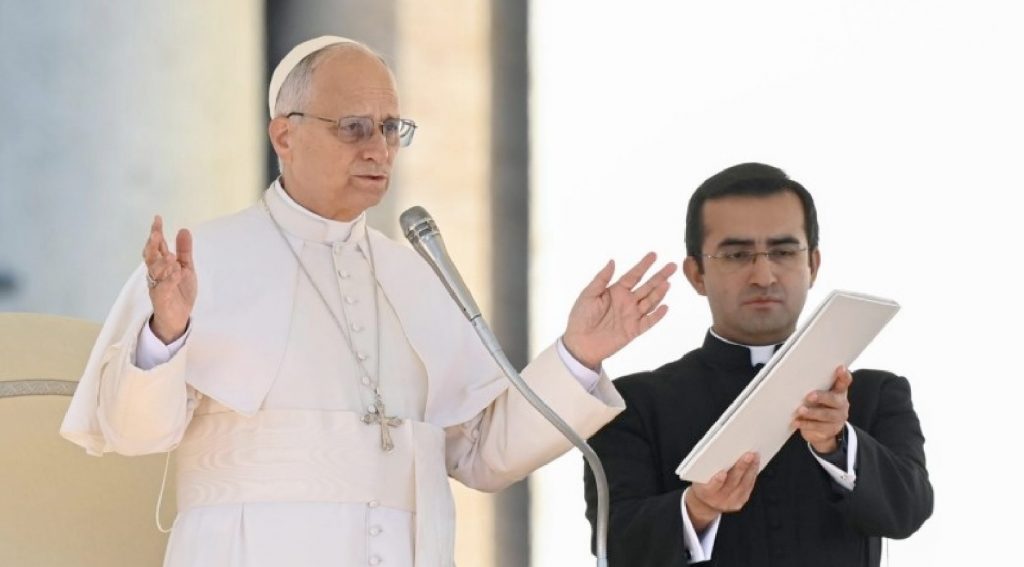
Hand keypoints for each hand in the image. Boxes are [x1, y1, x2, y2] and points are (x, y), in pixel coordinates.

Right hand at [142, 215, 195, 342]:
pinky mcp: (161, 299)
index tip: (157, 218)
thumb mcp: (186, 267)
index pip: (156, 246)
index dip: (156, 232)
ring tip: (171, 256)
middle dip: (152, 245)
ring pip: (154, 272)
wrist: (180, 316)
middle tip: (156, 234)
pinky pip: (163, 288)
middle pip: (150, 256)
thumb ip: (184, 250)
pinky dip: (170, 280)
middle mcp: (156, 273)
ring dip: (162, 263)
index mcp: (161, 264)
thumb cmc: (179, 290)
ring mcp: (157, 285)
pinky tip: (177, 273)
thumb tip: (184, 229)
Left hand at [562, 252, 676, 369]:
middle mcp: (627, 301)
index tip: (654, 255)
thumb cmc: (581, 317)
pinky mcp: (634, 330)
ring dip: (659, 293)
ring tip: (667, 283)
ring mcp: (632, 316)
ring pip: (650, 302)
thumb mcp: (588, 294)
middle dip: (659, 276)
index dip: (643, 265)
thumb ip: (601, 279)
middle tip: (672, 265)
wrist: (580, 343)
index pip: (633, 275)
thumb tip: (613, 261)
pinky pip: (649, 322)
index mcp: (616, 291)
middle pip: (647, 286)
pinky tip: (665, 307)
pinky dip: (657, 315)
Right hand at [685, 452, 759, 532]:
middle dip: (741, 468)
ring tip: (755, 455)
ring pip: (743, 485)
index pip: (711, 488)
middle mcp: (718, 500)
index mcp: (704, 493)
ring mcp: (730, 503)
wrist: (705, 503)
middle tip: (749, 455)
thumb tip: (722, 450)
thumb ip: (706, 467)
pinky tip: (755, 462)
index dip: (717, 481)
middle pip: (731, 483)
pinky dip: (753, 474)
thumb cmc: (702, 482)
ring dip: (751, 469)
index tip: (722, 472)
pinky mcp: (739, 502)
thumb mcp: (697, 476)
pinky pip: (748, 487)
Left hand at [793, 365, 851, 452]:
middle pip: (834, 400)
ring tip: (801, 410)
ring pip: (825, 415)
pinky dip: (805, 424)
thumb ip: (816, 387)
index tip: (840, 368)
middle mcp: (841, 404)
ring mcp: (837, 418)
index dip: (843, 375)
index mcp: (839, 392)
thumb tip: (797, 378)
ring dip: (812, 413)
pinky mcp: (829, 430)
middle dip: (822, 397)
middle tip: (809, 396)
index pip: (844, 382)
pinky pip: (817, 427)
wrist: (824, 432)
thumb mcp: (821, 396)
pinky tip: (796, 421)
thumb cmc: (820, 406)